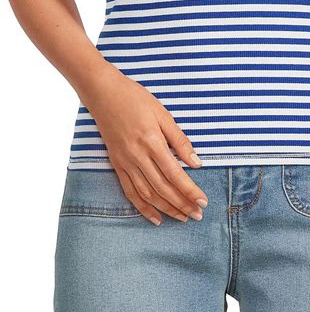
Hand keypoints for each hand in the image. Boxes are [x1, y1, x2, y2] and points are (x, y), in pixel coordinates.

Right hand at [80, 62, 208, 225]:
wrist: (103, 93)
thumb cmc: (136, 99)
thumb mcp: (163, 114)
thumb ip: (179, 140)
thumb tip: (196, 163)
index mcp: (152, 141)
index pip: (174, 174)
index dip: (189, 191)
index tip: (203, 202)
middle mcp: (137, 156)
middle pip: (162, 188)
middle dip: (182, 204)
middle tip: (197, 215)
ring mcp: (124, 162)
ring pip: (147, 194)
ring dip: (166, 209)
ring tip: (182, 218)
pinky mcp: (116, 164)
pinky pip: (129, 191)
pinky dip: (142, 207)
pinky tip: (155, 218)